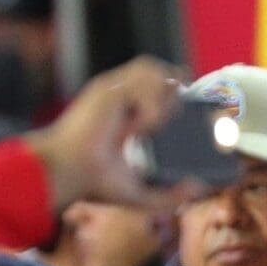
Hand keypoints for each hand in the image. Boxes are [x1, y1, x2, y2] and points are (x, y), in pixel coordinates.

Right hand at [25, 57, 184, 210]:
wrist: (67, 174)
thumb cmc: (94, 183)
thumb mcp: (139, 194)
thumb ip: (170, 195)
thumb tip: (199, 189)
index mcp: (128, 115)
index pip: (159, 88)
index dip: (178, 95)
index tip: (186, 118)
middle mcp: (120, 98)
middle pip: (160, 71)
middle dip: (175, 91)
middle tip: (169, 123)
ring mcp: (113, 91)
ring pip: (153, 69)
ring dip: (162, 96)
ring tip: (150, 126)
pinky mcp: (107, 90)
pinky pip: (143, 83)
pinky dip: (151, 106)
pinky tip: (139, 128)